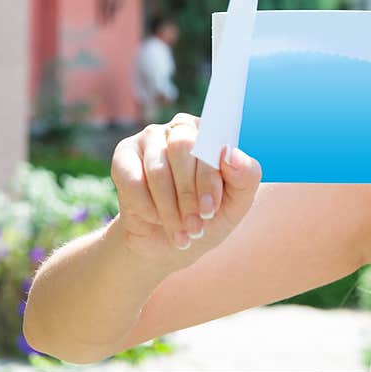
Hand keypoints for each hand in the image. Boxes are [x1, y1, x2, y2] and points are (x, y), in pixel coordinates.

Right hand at [110, 113, 261, 266]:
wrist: (168, 242)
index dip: (210, 178)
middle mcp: (183, 128)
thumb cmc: (207, 217)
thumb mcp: (236, 204)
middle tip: (196, 225)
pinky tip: (157, 220)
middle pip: (184, 148)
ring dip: (170, 208)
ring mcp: (151, 138)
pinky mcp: (124, 156)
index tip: (210, 209)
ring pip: (159, 169)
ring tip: (182, 232)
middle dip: (189, 194)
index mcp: (214, 134)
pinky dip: (147, 207)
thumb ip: (246, 176)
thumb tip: (231, 154)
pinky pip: (133, 180)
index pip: (213, 141)